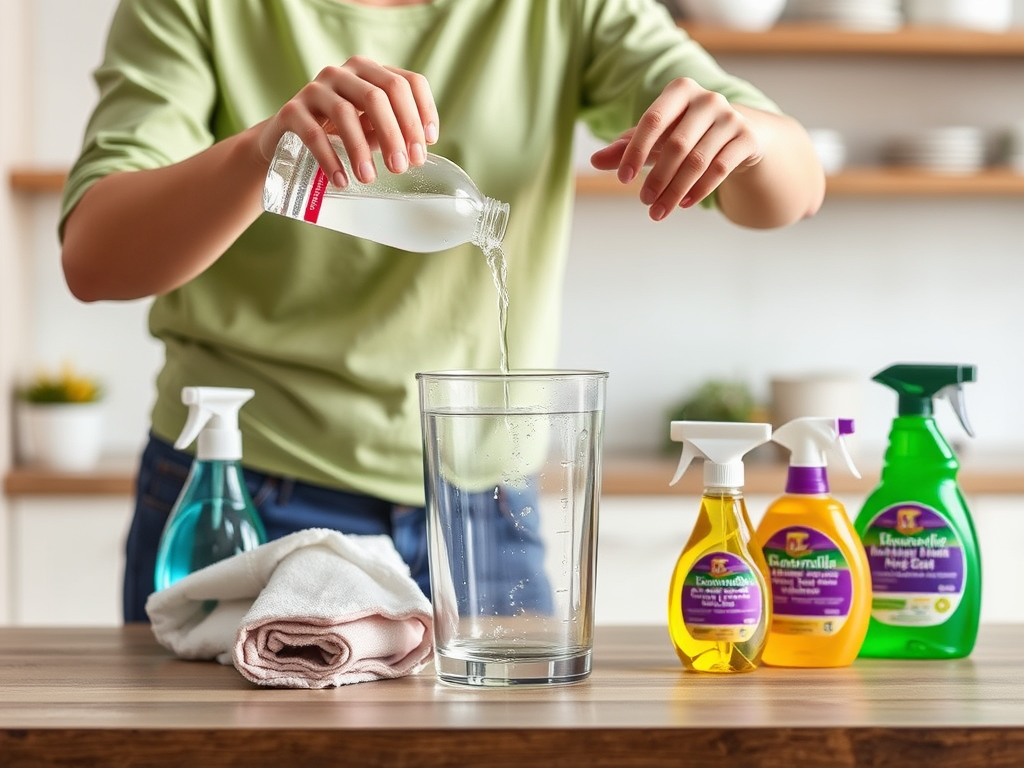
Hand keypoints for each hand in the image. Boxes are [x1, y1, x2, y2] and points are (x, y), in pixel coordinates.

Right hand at [257, 56, 438, 187]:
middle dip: (395, 134)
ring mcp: (315, 89)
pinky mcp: (291, 110)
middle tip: (402, 167)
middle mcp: (342, 73)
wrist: (287, 141)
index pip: (407, 82)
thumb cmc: (339, 135)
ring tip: (369, 178)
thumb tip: (418, 151)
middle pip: (378, 96)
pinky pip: (313, 133)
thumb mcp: (371, 129)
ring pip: (345, 113)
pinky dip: (330, 159)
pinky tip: (341, 180)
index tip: (426, 147)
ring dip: (361, 149)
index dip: (422, 112)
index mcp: (369, 72)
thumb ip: (394, 132)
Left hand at [589, 77, 763, 220]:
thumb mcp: (655, 138)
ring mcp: (731, 117)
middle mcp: (708, 99)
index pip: (653, 120)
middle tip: (644, 202)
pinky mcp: (747, 138)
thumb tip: (593, 161)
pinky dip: (700, 190)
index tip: (623, 179)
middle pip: (676, 145)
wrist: (738, 133)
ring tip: (658, 212)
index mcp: (680, 90)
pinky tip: (684, 205)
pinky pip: (720, 169)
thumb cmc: (686, 133)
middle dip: (657, 178)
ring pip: (698, 161)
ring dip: (675, 191)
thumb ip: (625, 148)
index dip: (635, 151)